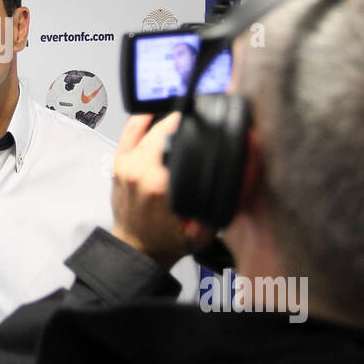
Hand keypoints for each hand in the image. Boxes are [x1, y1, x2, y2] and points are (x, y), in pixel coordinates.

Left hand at [111, 113, 212, 269]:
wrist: (137, 249)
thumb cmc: (166, 241)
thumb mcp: (203, 232)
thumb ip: (224, 207)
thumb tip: (245, 176)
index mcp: (160, 184)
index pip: (184, 140)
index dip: (204, 132)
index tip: (215, 129)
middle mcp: (140, 170)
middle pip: (167, 128)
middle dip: (188, 125)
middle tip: (202, 128)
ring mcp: (127, 164)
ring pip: (151, 126)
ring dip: (169, 122)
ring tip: (185, 125)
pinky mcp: (118, 162)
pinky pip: (130, 129)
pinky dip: (144, 118)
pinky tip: (156, 114)